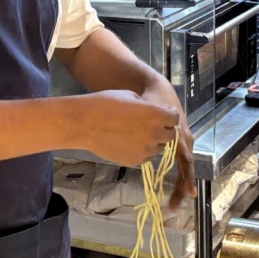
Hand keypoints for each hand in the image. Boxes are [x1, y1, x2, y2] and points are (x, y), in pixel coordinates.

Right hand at [81, 87, 195, 209]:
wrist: (84, 123)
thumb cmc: (105, 103)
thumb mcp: (130, 96)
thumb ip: (147, 107)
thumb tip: (152, 114)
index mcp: (156, 115)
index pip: (174, 119)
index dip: (168, 116)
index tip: (162, 114)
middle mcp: (154, 135)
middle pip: (169, 135)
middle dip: (163, 129)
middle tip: (148, 124)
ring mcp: (145, 151)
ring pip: (158, 148)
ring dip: (152, 141)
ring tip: (135, 133)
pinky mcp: (134, 161)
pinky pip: (145, 156)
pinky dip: (141, 150)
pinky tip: (127, 142)